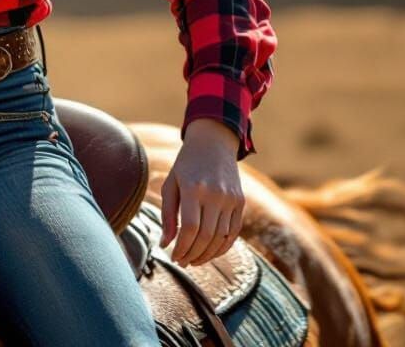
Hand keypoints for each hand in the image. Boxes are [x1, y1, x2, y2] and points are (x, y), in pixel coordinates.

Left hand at [159, 118, 244, 266]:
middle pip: (206, 236)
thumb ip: (167, 214)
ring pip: (221, 238)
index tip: (174, 257)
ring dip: (207, 254)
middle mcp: (215, 194)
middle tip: (182, 262)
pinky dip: (222, 247)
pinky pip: (233, 232)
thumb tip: (165, 244)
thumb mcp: (171, 183)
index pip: (189, 228)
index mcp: (194, 188)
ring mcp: (231, 199)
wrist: (213, 143)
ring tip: (193, 259)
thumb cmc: (186, 165)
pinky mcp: (240, 202)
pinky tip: (210, 252)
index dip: (181, 247)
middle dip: (193, 254)